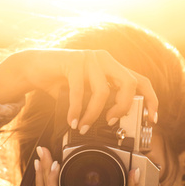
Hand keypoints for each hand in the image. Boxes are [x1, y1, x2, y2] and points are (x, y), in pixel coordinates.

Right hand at [0, 49, 158, 131]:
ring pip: (102, 90)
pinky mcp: (73, 61)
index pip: (140, 80)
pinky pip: (79, 92)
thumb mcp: (84, 94)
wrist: (32, 68)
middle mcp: (104, 59)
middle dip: (122, 107)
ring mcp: (89, 58)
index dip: (151, 100)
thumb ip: (98, 102)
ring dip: (93, 114)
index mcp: (111, 67)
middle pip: (129, 83)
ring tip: (85, 127)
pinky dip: (76, 110)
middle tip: (111, 123)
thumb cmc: (59, 82)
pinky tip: (72, 121)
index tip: (152, 119)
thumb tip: (111, 124)